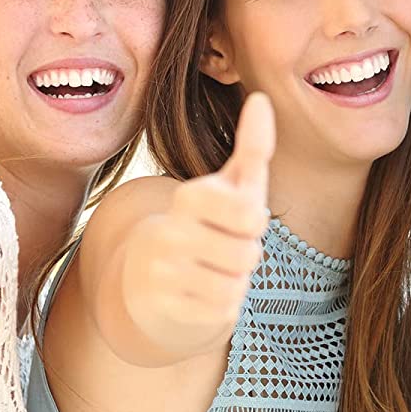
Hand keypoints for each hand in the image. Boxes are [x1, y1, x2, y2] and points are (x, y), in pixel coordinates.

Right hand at [121, 92, 275, 348]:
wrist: (150, 281)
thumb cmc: (206, 227)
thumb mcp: (230, 187)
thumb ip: (252, 147)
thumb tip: (261, 99)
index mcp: (189, 198)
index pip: (248, 214)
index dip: (253, 221)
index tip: (237, 219)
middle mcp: (168, 232)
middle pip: (248, 254)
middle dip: (245, 256)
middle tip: (224, 249)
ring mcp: (162, 273)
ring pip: (234, 285)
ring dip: (234, 282)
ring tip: (212, 271)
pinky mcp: (163, 308)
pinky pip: (221, 313)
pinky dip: (221, 307)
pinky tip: (200, 294)